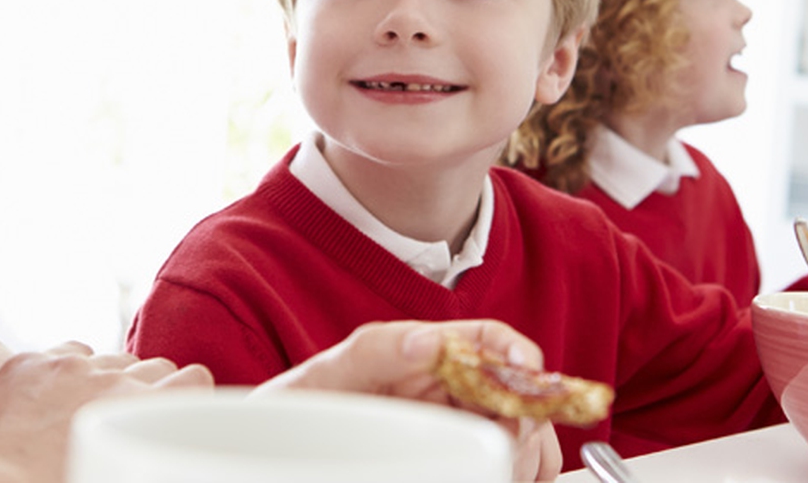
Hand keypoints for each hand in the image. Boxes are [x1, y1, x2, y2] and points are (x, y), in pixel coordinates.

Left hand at [0, 342, 210, 482]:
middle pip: (155, 365)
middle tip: (134, 421)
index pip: (193, 379)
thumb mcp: (120, 472)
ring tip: (89, 416)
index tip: (181, 413)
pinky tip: (55, 401)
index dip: (190, 396)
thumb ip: (147, 455)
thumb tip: (160, 463)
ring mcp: (67, 367)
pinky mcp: (30, 362)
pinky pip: (68, 354)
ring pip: (111, 358)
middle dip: (152, 389)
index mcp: (140, 409)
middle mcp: (111, 378)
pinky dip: (68, 372)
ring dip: (109, 380)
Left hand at [259, 319, 561, 479]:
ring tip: (499, 471)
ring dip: (527, 452)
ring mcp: (459, 427)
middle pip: (519, 391)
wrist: (278, 451)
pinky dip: (524, 472)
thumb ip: (376, 351)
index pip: (489, 339)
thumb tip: (429, 340)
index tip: (529, 378)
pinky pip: (515, 466)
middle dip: (524, 415)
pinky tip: (503, 479)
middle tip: (506, 446)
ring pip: (526, 434)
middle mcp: (450, 387)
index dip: (518, 354)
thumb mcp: (329, 375)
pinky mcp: (462, 461)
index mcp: (427, 353)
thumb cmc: (301, 408)